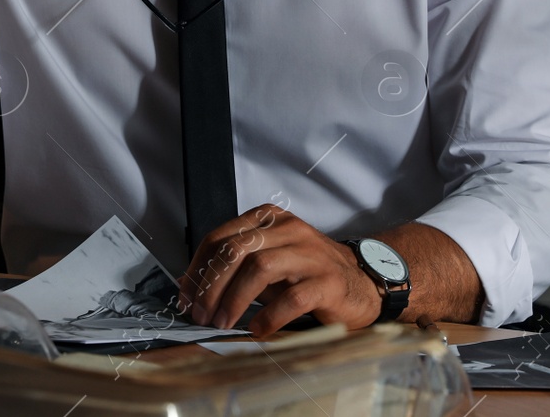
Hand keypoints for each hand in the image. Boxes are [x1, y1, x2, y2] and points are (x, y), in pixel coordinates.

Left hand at [177, 204, 382, 337]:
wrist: (363, 282)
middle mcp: (289, 230)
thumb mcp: (270, 261)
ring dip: (233, 300)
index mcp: (270, 219)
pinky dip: (269, 317)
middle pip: (236, 250)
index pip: (221, 237)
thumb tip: (194, 288)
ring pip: (260, 269)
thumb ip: (236, 268)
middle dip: (211, 285)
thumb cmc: (308, 274)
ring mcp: (310, 255)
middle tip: (200, 314)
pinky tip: (258, 330)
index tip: (186, 296)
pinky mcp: (327, 282)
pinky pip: (291, 299)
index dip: (198, 268)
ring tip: (222, 323)